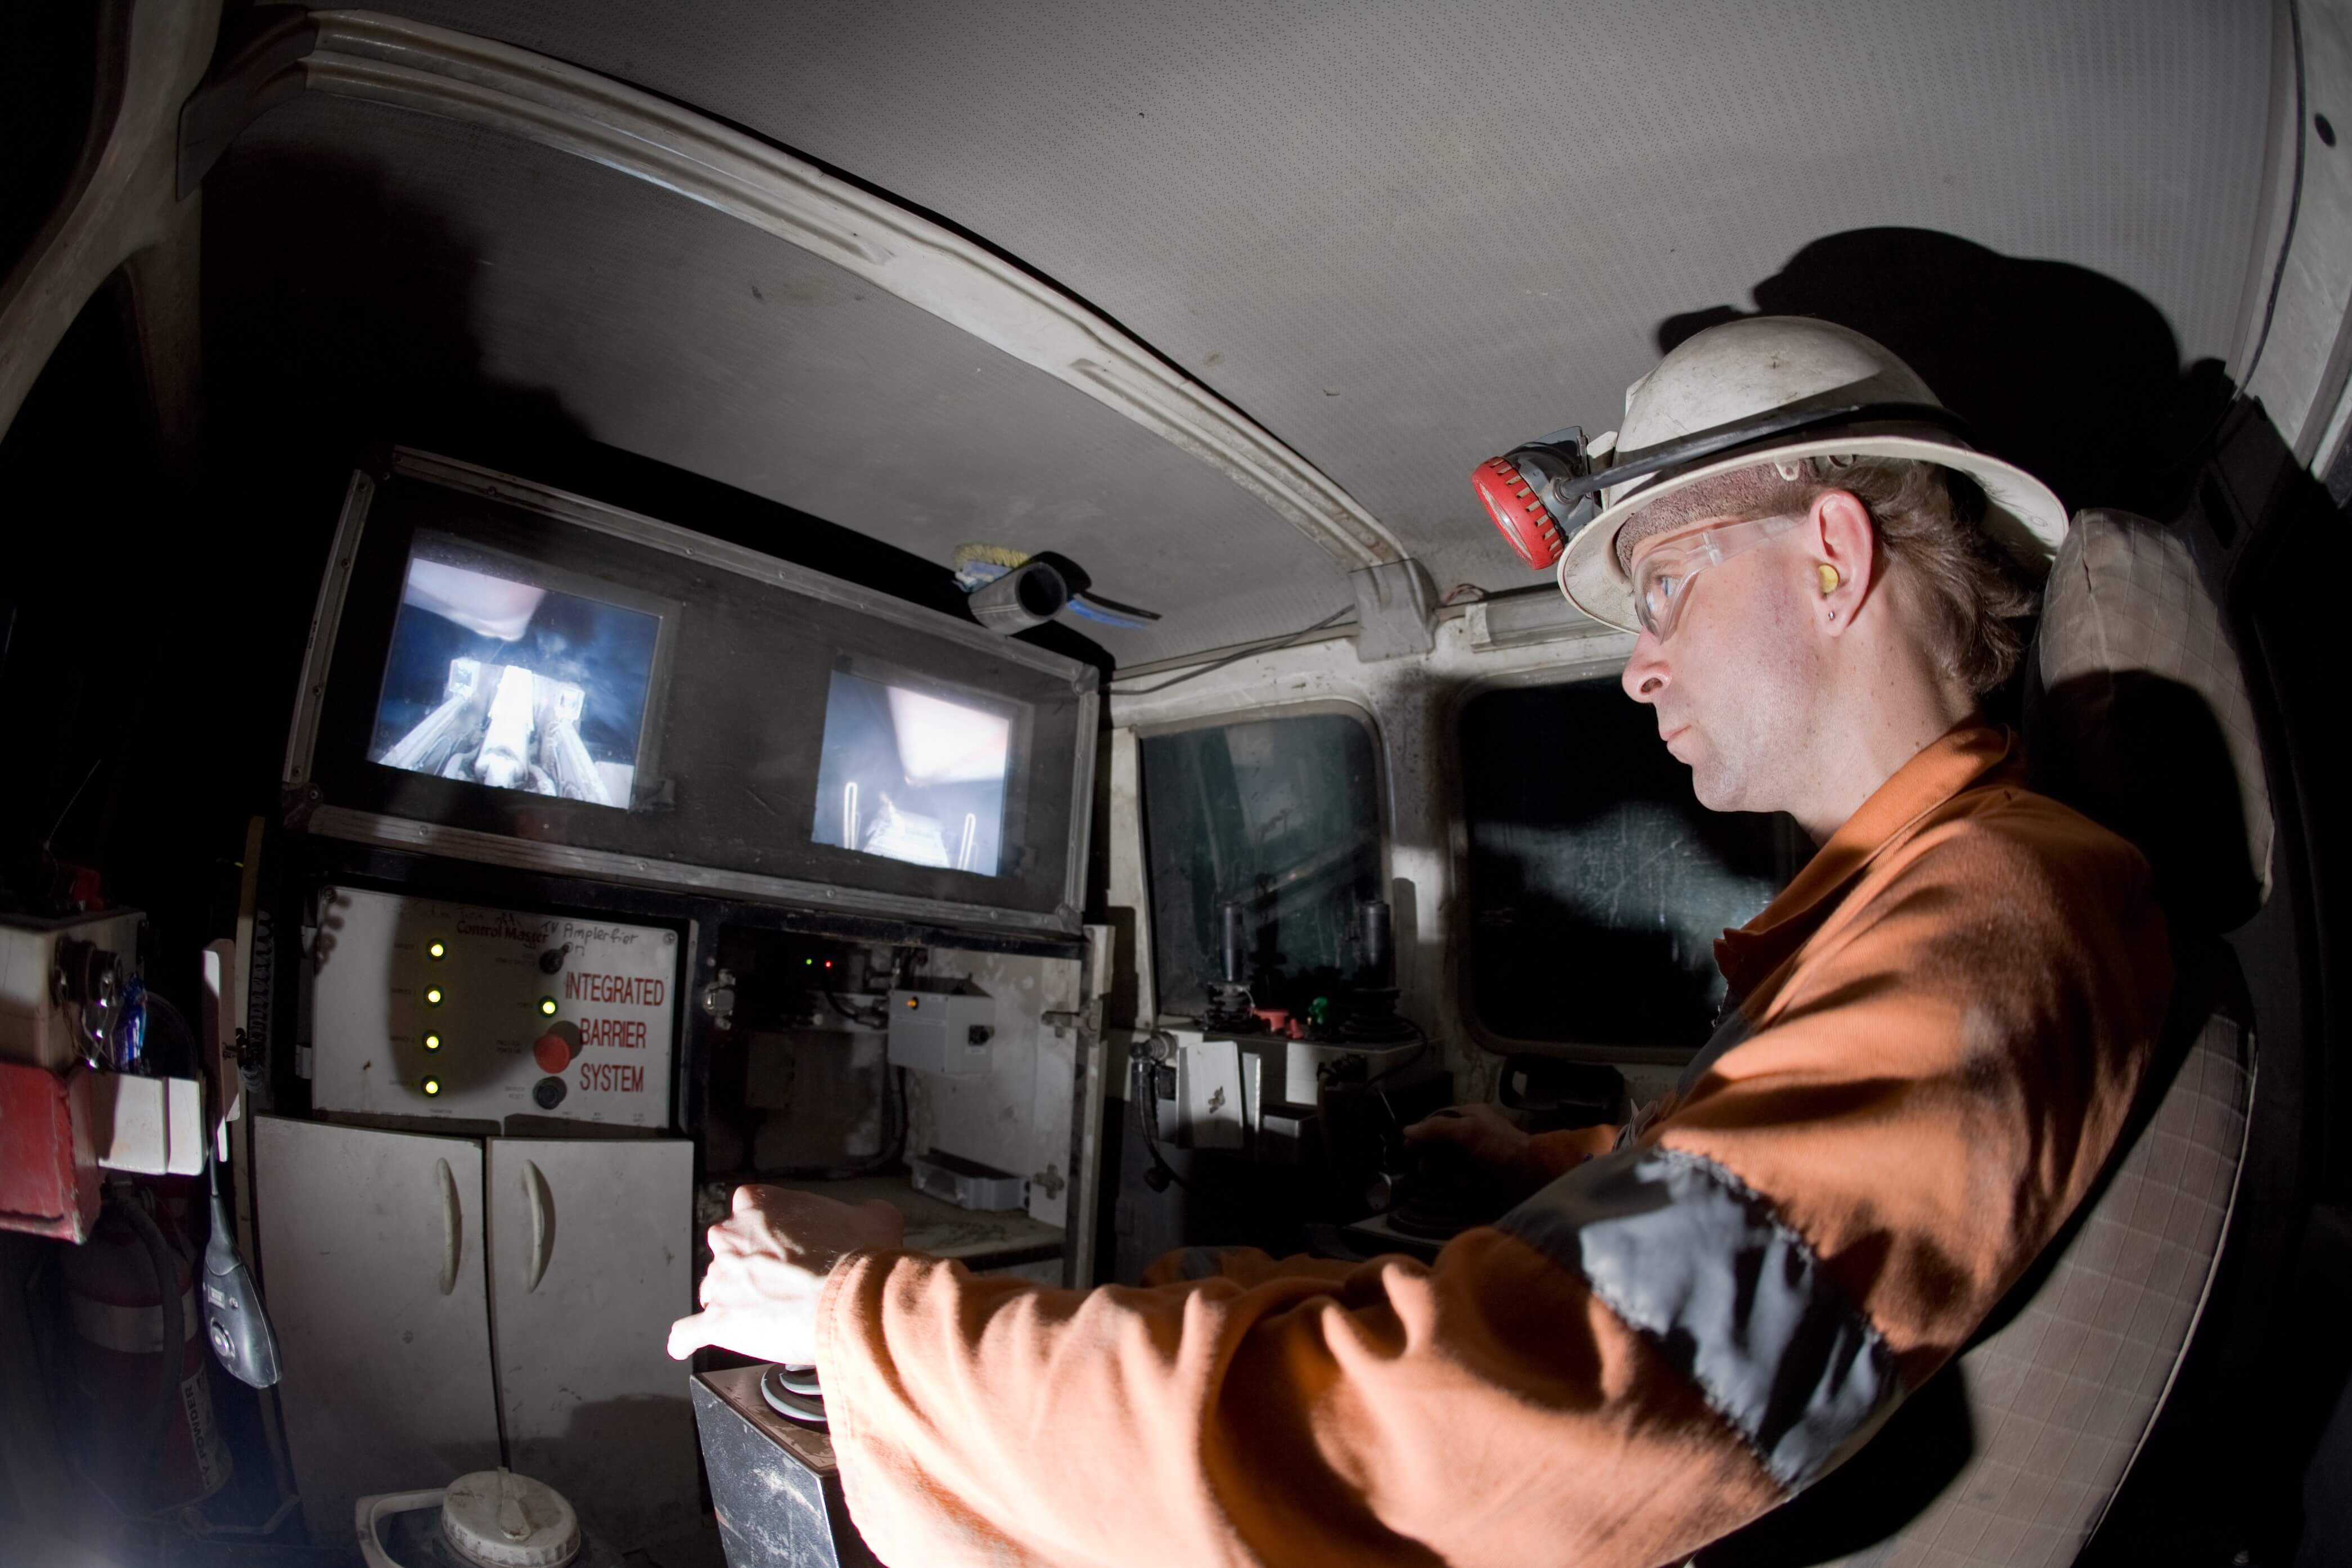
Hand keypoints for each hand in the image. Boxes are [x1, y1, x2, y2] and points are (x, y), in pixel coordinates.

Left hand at [667, 1185, 904, 1366]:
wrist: (850, 1300)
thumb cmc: (857, 1256)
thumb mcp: (874, 1218)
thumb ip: (863, 1213)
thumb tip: (871, 1217)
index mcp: (759, 1204)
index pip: (750, 1205)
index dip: (770, 1226)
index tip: (786, 1240)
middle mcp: (730, 1237)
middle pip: (729, 1248)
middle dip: (749, 1264)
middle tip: (781, 1281)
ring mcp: (720, 1281)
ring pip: (713, 1288)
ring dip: (731, 1299)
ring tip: (759, 1316)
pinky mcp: (717, 1322)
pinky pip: (689, 1331)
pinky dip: (686, 1339)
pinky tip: (684, 1344)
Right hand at [1401, 1103, 1538, 1192]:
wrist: (1532, 1173)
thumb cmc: (1499, 1147)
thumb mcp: (1466, 1131)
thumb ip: (1436, 1129)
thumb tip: (1408, 1130)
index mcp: (1471, 1115)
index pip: (1438, 1119)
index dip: (1423, 1132)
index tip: (1409, 1147)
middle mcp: (1474, 1131)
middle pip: (1442, 1143)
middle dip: (1435, 1157)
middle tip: (1427, 1171)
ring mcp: (1480, 1153)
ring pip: (1452, 1162)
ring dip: (1451, 1172)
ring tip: (1457, 1179)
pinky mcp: (1485, 1173)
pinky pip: (1465, 1176)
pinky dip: (1464, 1181)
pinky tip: (1469, 1185)